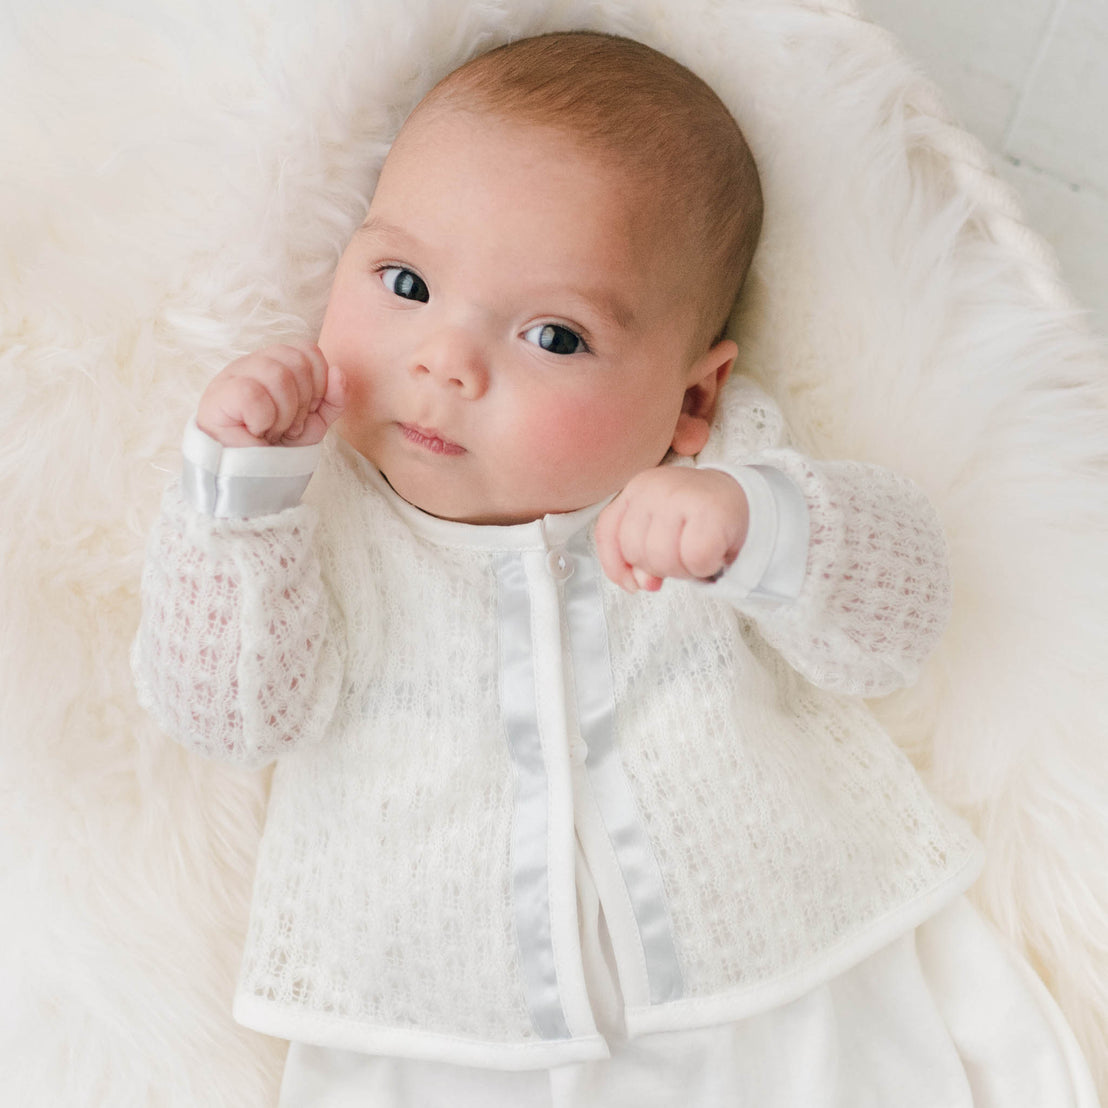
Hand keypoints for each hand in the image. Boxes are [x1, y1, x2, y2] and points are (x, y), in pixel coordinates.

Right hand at [196, 342, 345, 447]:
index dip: (318, 383)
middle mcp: (255, 362)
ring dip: (284, 414)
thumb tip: (338, 371)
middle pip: (297, 361)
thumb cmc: (277, 445)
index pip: (308, 350)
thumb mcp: (314, 422)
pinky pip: (254, 394)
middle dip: (302, 402)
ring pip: (278, 375)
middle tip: (289, 426)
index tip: (307, 411)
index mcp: (276, 363)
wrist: (249, 475)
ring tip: (272, 431)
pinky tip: (255, 431)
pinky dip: (263, 420)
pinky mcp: (220, 394)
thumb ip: (333, 399)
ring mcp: (234, 375)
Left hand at [595, 467, 748, 591]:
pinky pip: (695, 559)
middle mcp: (653, 487)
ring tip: (696, 555)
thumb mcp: (657, 531)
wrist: (740, 498)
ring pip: (663, 559)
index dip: (616, 566)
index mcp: (635, 490)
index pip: (608, 532)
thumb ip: (639, 556)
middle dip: (658, 567)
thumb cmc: (693, 518)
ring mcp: (681, 495)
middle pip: (636, 551)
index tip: (633, 584)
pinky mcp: (710, 509)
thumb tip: (642, 582)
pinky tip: (714, 555)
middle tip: (681, 556)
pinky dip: (705, 568)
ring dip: (682, 570)